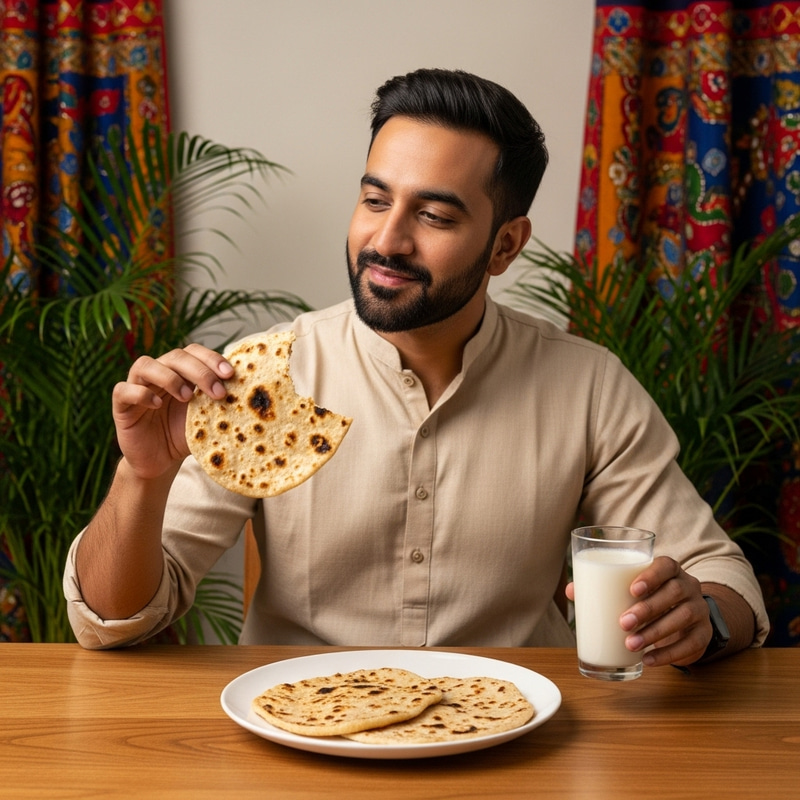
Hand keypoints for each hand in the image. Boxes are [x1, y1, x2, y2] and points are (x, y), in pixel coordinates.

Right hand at [111, 344, 232, 479]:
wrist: (160, 463)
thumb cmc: (184, 436)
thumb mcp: (205, 419)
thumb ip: (219, 404)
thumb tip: (251, 395)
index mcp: (180, 372)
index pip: (194, 352)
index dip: (211, 358)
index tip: (231, 374)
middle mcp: (158, 374)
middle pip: (175, 356)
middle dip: (199, 371)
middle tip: (218, 391)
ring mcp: (137, 387)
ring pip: (145, 364)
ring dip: (169, 377)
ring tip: (186, 397)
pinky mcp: (121, 405)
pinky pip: (124, 390)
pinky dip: (141, 393)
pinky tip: (156, 405)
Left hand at [565, 556, 711, 666]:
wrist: (686, 618)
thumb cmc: (649, 598)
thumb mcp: (630, 590)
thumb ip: (602, 587)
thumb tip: (570, 590)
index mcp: (670, 570)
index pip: (667, 565)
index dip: (651, 576)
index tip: (632, 589)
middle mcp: (689, 586)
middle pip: (674, 592)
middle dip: (648, 608)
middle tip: (624, 622)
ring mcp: (700, 610)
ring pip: (684, 617)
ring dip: (656, 632)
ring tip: (631, 644)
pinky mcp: (704, 634)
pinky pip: (691, 644)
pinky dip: (669, 654)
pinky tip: (648, 660)